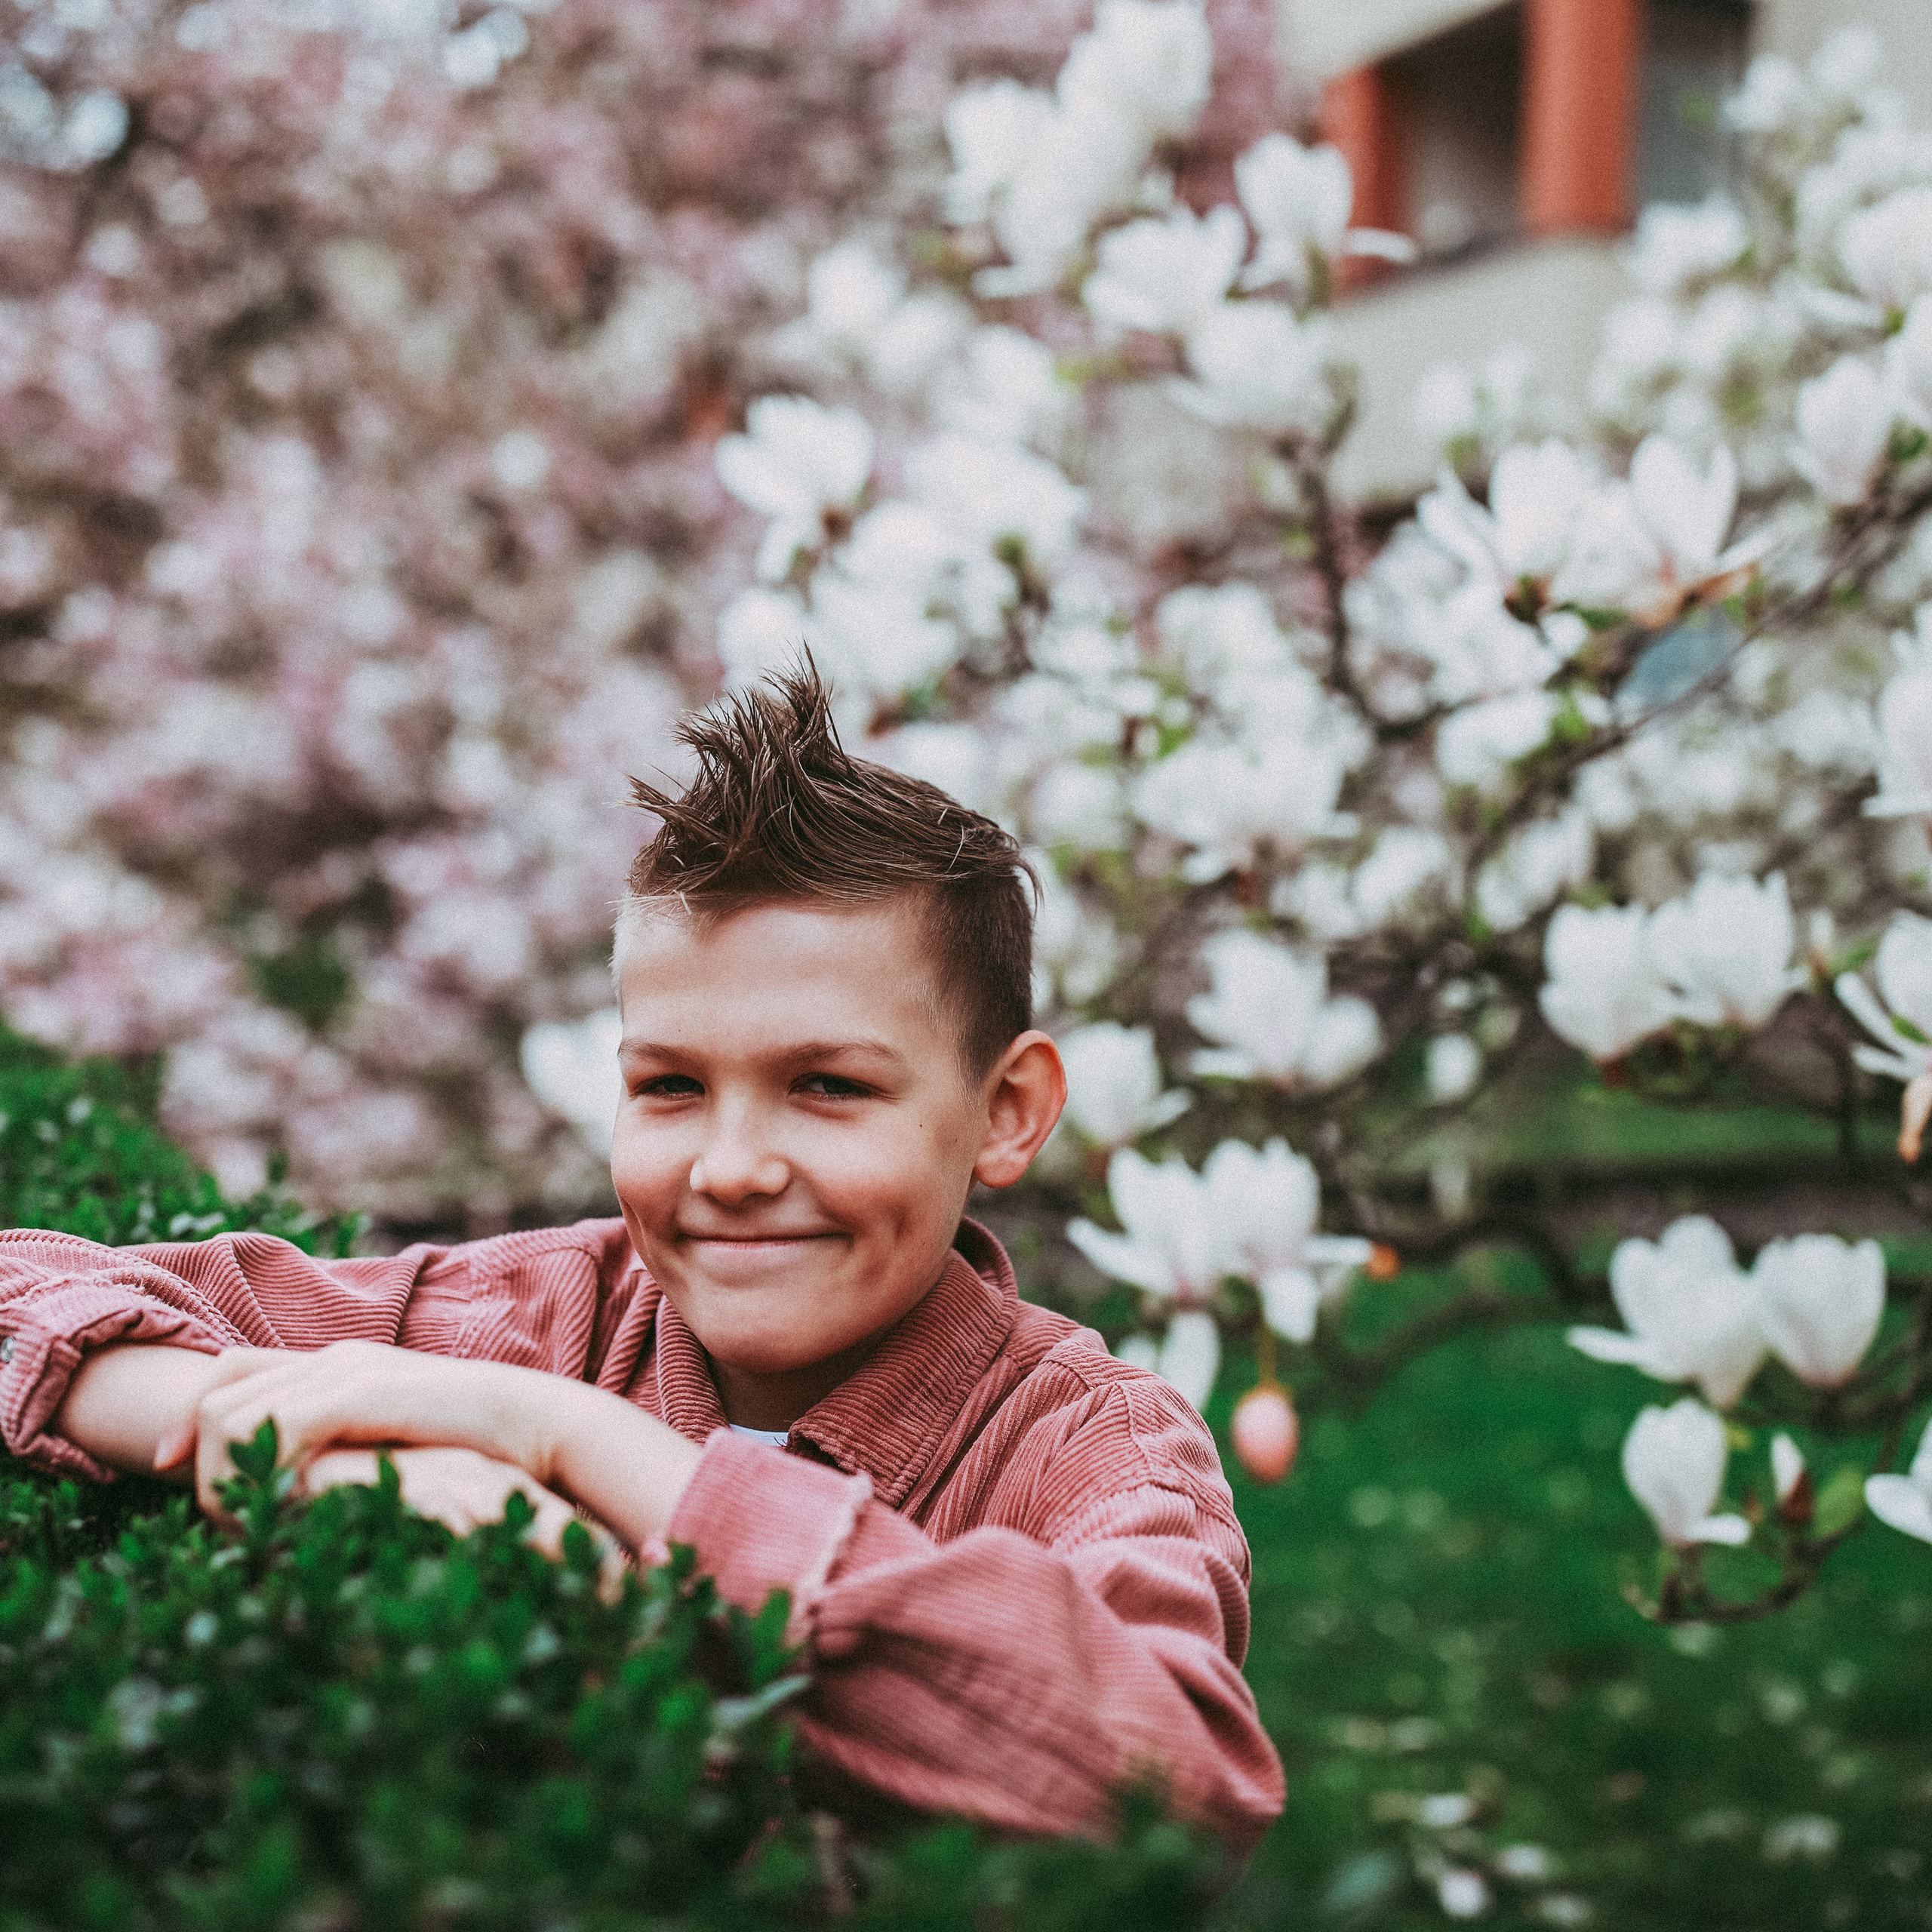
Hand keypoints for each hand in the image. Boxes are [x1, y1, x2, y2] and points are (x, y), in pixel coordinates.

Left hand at [156, 1337, 705, 1555]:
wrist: (541, 1425)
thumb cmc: (486, 1445)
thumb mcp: (403, 1442)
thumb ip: (357, 1448)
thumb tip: (314, 1489)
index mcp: (345, 1362)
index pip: (233, 1368)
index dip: (190, 1415)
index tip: (171, 1470)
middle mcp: (336, 1355)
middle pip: (216, 1388)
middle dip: (191, 1453)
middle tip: (206, 1510)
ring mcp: (348, 1370)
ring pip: (227, 1412)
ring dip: (220, 1472)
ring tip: (245, 1518)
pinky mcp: (361, 1394)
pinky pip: (270, 1429)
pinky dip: (255, 1470)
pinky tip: (277, 1505)